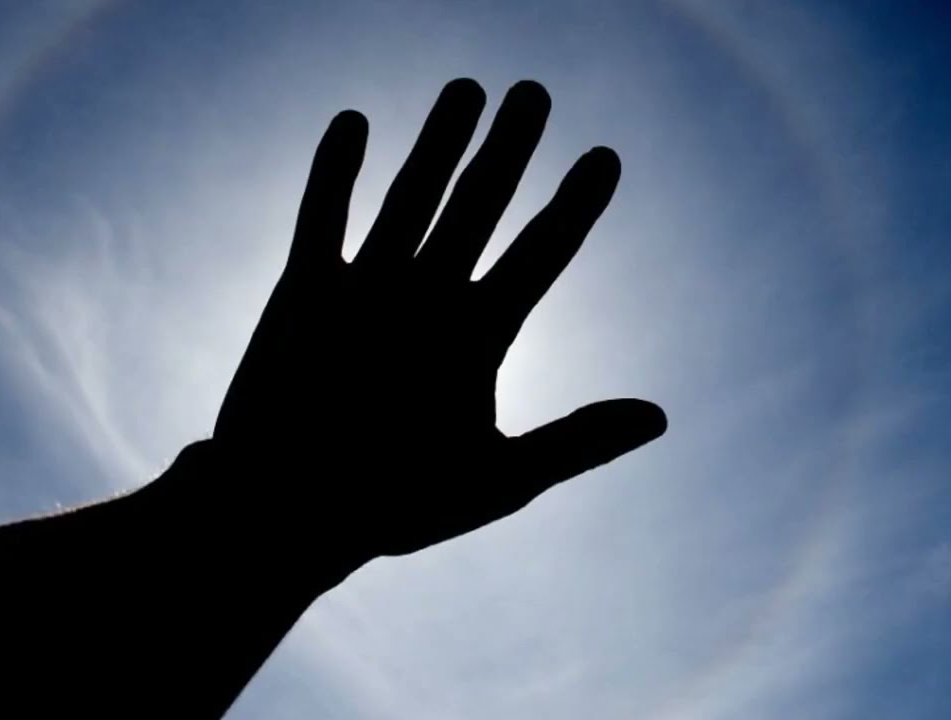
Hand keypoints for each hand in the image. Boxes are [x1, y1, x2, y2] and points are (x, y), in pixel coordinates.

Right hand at [186, 78, 666, 589]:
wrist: (288, 518)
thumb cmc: (393, 507)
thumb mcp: (497, 479)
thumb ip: (576, 441)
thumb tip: (662, 417)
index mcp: (480, 336)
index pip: (540, 256)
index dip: (573, 207)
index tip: (606, 157)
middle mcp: (431, 300)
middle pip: (480, 208)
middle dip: (507, 151)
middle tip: (535, 94)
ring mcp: (370, 289)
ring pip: (412, 196)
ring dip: (436, 143)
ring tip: (467, 89)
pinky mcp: (305, 290)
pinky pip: (324, 216)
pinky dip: (338, 172)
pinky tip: (357, 122)